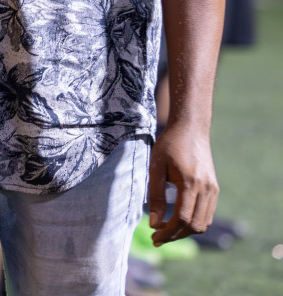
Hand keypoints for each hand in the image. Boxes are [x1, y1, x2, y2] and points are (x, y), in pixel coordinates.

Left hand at [148, 121, 218, 245]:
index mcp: (190, 183)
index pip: (183, 218)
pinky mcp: (214, 189)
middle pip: (195, 225)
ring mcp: (213, 190)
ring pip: (204, 223)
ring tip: (165, 231)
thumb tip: (154, 223)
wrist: (191, 129)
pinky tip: (177, 221)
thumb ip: (154, 194)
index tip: (153, 237)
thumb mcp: (155, 166)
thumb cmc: (169, 145)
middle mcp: (206, 189)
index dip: (168, 232)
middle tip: (157, 239)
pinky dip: (194, 223)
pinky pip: (207, 214)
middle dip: (175, 236)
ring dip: (185, 231)